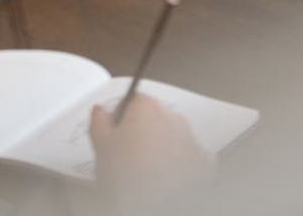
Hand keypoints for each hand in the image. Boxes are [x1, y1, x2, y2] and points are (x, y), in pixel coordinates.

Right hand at [90, 93, 215, 210]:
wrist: (159, 203)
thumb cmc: (131, 177)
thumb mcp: (102, 148)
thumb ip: (99, 122)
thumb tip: (100, 112)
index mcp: (146, 107)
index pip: (129, 100)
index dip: (119, 118)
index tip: (113, 134)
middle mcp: (172, 117)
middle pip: (150, 118)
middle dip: (140, 132)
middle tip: (126, 156)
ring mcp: (190, 139)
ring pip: (169, 137)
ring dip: (158, 147)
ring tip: (144, 172)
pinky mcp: (203, 162)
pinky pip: (186, 156)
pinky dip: (177, 164)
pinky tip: (164, 178)